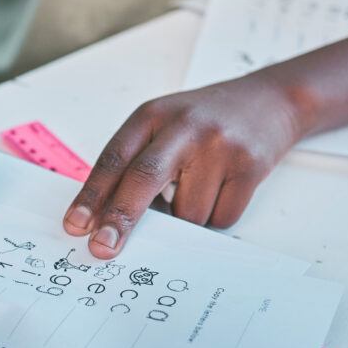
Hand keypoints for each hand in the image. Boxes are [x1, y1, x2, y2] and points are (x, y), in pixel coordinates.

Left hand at [63, 76, 304, 257]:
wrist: (271, 100)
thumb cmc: (205, 121)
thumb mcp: (163, 126)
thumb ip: (136, 164)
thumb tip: (110, 221)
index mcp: (152, 115)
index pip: (113, 159)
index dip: (91, 195)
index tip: (75, 225)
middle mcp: (183, 127)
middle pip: (143, 179)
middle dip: (120, 218)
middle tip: (102, 248)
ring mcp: (218, 146)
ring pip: (186, 213)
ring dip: (185, 218)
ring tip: (201, 185)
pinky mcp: (249, 166)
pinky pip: (219, 218)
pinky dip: (214, 217)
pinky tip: (223, 189)